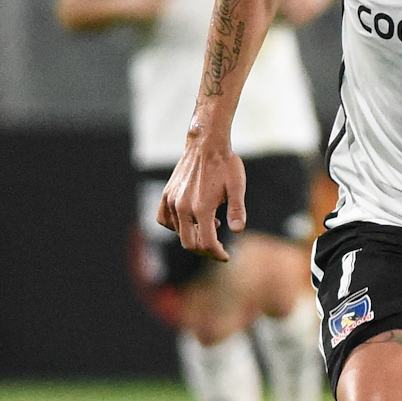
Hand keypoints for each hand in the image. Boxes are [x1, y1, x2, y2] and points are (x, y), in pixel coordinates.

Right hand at [159, 131, 245, 260]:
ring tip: (212, 224)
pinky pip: (163, 219)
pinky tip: (190, 221)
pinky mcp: (167, 194)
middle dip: (205, 250)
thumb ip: (237, 210)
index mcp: (202, 207)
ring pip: (178, 232)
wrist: (206, 144)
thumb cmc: (226, 164)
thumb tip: (238, 231)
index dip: (217, 254)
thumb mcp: (237, 186)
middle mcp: (183, 206)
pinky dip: (175, 226)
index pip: (207, 243)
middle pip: (190, 243)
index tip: (225, 256)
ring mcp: (172, 200)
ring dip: (194, 235)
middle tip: (218, 248)